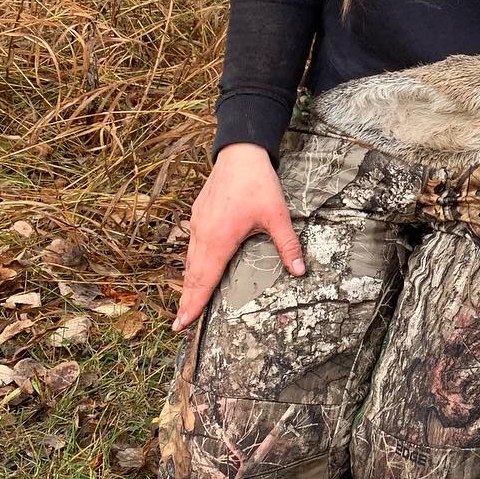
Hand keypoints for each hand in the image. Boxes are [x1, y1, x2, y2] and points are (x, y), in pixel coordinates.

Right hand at [172, 143, 303, 331]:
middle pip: (192, 275)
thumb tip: (300, 271)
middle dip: (186, 300)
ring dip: (188, 283)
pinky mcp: (198, 214)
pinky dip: (191, 263)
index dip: (194, 303)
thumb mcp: (277, 214)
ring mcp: (198, 224)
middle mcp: (203, 234)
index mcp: (219, 239)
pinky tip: (194, 269)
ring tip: (185, 303)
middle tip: (179, 325)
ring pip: (190, 260)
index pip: (205, 280)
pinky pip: (191, 246)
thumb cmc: (257, 183)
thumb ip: (288, 245)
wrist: (240, 153)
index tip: (182, 324)